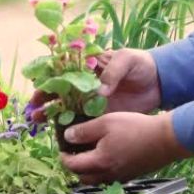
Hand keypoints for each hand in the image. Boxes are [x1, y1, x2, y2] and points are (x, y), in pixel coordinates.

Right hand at [28, 49, 160, 121]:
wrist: (159, 82)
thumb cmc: (141, 64)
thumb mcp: (127, 59)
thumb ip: (113, 71)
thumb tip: (100, 91)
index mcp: (87, 68)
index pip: (61, 73)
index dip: (48, 80)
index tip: (39, 90)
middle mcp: (84, 85)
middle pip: (58, 92)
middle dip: (43, 100)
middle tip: (34, 109)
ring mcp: (91, 101)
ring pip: (65, 108)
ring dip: (51, 114)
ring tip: (38, 121)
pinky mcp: (100, 115)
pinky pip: (82, 122)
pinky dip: (70, 128)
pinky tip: (60, 134)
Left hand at [60, 111, 193, 184]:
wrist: (166, 139)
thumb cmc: (135, 128)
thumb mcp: (106, 123)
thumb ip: (84, 131)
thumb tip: (67, 137)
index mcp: (99, 162)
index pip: (73, 166)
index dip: (63, 158)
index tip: (62, 148)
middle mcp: (109, 175)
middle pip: (83, 178)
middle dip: (74, 167)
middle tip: (73, 153)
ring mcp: (121, 177)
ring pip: (97, 180)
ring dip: (89, 171)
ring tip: (89, 154)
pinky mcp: (132, 175)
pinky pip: (110, 178)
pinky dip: (102, 170)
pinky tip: (107, 155)